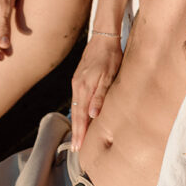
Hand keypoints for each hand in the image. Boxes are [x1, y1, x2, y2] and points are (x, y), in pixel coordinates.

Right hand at [70, 34, 123, 150]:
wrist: (103, 37)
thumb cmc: (110, 56)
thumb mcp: (110, 75)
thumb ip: (101, 95)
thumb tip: (93, 115)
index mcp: (84, 88)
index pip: (81, 116)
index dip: (80, 132)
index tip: (78, 147)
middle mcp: (77, 86)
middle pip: (75, 114)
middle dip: (76, 132)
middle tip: (75, 149)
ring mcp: (77, 81)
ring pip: (75, 107)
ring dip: (76, 123)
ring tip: (77, 136)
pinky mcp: (79, 77)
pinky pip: (76, 99)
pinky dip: (77, 111)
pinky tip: (80, 116)